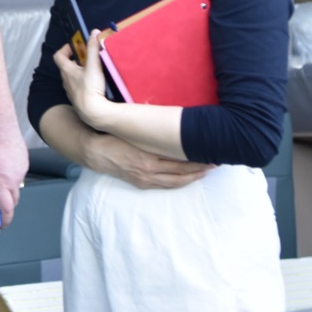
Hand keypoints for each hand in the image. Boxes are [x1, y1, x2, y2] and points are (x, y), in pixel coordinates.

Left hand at [0, 122, 28, 223]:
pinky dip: (12, 176)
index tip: (0, 224)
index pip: (7, 208)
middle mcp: (14, 179)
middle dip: (6, 206)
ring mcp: (21, 170)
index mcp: (0, 183)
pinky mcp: (25, 162)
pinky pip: (20, 175)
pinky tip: (2, 167)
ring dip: (8, 189)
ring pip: (17, 187)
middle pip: (13, 201)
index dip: (5, 220)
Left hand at [53, 40, 113, 129]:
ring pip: (72, 78)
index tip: (75, 46)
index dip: (65, 49)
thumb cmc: (90, 88)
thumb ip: (93, 49)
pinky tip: (94, 85)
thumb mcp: (93, 66)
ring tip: (92, 70)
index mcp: (67, 71)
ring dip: (80, 72)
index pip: (58, 56)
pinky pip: (78, 88)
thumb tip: (94, 33)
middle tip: (87, 58)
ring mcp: (71, 91)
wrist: (93, 112)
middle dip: (76, 60)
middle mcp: (66, 81)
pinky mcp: (77, 100)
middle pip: (66, 67)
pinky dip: (83, 84)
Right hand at [79, 128, 210, 190]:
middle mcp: (150, 169)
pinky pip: (166, 185)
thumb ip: (152, 131)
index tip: (211, 150)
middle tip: (216, 162)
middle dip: (201, 167)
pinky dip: (180, 182)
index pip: (180, 158)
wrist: (95, 152)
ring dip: (194, 177)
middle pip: (182, 171)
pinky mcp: (142, 183)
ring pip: (177, 181)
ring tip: (207, 171)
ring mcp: (146, 178)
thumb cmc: (115, 136)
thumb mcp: (134, 131)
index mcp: (149, 155)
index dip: (197, 156)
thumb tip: (172, 125)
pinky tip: (188, 179)